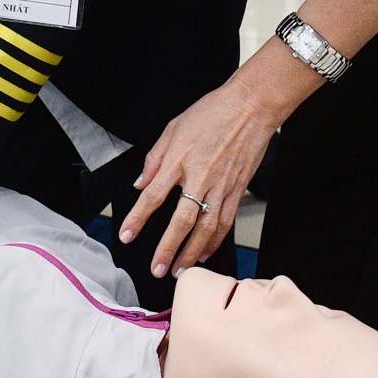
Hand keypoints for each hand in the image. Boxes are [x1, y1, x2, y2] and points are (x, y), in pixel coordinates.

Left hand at [122, 50, 318, 280]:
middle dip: (167, 249)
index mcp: (179, 159)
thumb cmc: (212, 112)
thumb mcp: (173, 128)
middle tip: (157, 269)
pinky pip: (225, 222)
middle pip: (181, 221)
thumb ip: (154, 159)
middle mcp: (199, 176)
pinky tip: (205, 253)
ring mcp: (221, 186)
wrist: (251, 107)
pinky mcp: (237, 190)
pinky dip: (215, 241)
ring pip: (206, 229)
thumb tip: (140, 184)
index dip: (138, 218)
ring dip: (192, 253)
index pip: (153, 196)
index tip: (127, 235)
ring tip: (180, 270)